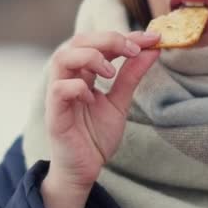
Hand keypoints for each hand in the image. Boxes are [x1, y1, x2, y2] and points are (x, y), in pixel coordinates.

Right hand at [41, 30, 159, 207]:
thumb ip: (131, 76)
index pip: (98, 42)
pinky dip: (77, 87)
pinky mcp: (54, 114)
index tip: (152, 38)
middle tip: (132, 49)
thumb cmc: (95, 136)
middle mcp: (68, 79)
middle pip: (78, 41)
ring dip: (90, 58)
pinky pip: (59, 90)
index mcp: (83, 74)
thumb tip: (152, 49)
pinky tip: (92, 97)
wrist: (84, 170)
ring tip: (110, 73)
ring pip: (62, 58)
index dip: (124, 36)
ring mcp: (59, 95)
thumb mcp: (120, 102)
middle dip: (107, 39)